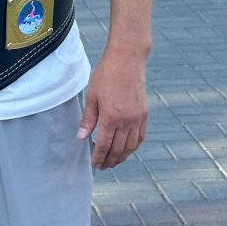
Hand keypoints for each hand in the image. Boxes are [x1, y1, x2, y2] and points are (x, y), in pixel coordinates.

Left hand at [77, 47, 147, 168]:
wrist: (127, 59)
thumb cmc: (106, 74)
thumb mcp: (92, 95)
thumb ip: (88, 119)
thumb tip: (82, 138)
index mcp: (111, 117)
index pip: (104, 146)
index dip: (98, 158)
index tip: (93, 164)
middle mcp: (127, 121)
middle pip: (118, 150)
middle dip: (109, 161)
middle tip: (102, 166)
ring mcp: (138, 119)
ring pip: (131, 147)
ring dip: (122, 157)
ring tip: (113, 161)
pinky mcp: (144, 114)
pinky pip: (140, 137)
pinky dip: (134, 147)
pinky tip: (127, 149)